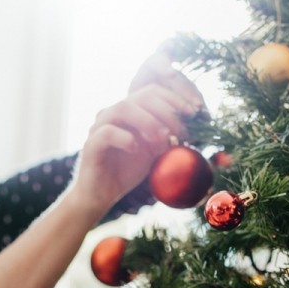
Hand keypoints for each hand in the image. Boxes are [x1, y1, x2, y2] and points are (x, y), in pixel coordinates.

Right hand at [68, 57, 205, 218]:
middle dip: (168, 111)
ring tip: (163, 140)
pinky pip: (108, 132)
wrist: (100, 195)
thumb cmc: (127, 172)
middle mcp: (113, 112)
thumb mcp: (155, 153)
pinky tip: (138, 151)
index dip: (176, 99)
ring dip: (149, 122)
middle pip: (142, 96)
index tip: (195, 112)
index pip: (154, 92)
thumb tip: (197, 132)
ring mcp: (99, 126)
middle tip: (183, 132)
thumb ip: (169, 139)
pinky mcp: (91, 144)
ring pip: (124, 108)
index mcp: (129, 111)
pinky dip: (127, 139)